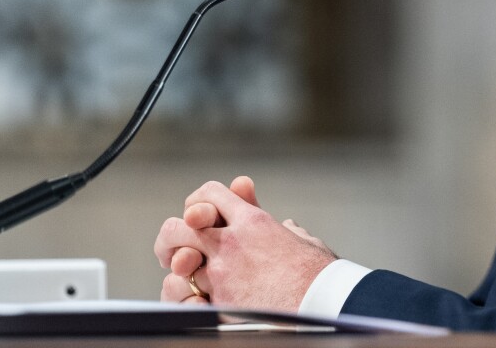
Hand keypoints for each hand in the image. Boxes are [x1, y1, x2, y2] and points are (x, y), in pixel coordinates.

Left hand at [155, 176, 336, 310]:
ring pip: (178, 260)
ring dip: (178, 267)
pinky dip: (188, 295)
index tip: (200, 214)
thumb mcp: (305, 240)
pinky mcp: (219, 300)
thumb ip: (287, 230)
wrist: (322, 302)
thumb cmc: (319, 274)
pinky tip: (197, 298)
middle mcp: (232, 242)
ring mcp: (222, 272)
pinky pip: (186, 293)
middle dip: (174, 236)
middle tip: (177, 249)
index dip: (200, 201)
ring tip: (184, 274)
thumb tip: (287, 228)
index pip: (211, 193)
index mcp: (254, 221)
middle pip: (180, 224)